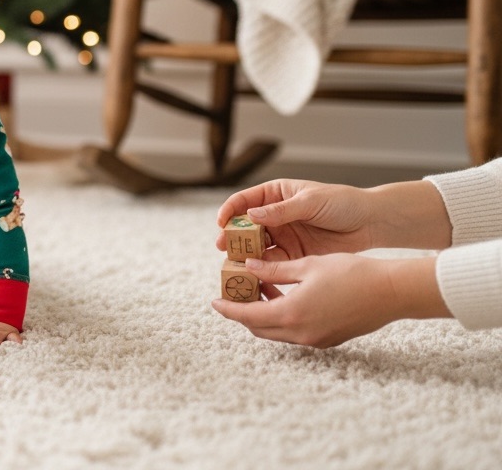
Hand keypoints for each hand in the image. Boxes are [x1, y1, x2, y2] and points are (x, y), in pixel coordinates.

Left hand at [211, 254, 445, 347]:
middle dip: (243, 312)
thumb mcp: (308, 266)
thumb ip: (274, 270)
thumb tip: (249, 267)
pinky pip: (294, 332)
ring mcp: (316, 339)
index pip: (248, 316)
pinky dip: (282, 318)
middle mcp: (300, 333)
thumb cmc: (351, 273)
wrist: (392, 292)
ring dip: (263, 314)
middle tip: (234, 293)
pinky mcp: (328, 339)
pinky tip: (284, 296)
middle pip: (259, 328)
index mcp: (291, 314)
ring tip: (259, 289)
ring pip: (277, 331)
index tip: (214, 301)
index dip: (228, 309)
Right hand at [216, 178, 377, 260]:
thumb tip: (251, 215)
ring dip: (245, 255)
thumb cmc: (342, 203)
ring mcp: (283, 236)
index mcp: (275, 194)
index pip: (244, 201)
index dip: (230, 211)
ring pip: (256, 246)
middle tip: (224, 248)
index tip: (221, 223)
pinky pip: (272, 263)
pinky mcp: (293, 255)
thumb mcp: (311, 201)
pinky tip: (255, 275)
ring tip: (236, 264)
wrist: (370, 223)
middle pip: (246, 226)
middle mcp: (274, 216)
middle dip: (233, 237)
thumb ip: (282, 210)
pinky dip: (262, 269)